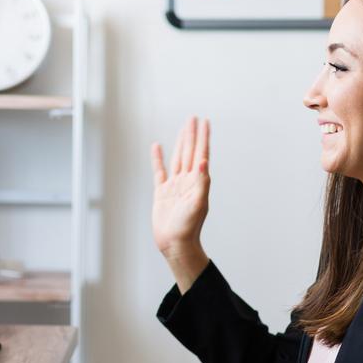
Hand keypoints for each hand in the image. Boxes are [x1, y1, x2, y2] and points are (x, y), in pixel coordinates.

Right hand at [152, 117, 210, 268]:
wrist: (175, 244)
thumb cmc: (188, 227)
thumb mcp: (198, 203)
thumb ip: (201, 181)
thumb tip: (203, 161)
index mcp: (197, 181)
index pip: (201, 153)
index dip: (203, 137)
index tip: (205, 122)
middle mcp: (187, 180)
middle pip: (189, 151)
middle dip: (191, 135)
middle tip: (193, 118)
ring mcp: (174, 185)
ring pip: (177, 158)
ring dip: (180, 143)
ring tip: (182, 128)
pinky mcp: (162, 192)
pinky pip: (159, 171)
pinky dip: (158, 158)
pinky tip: (157, 148)